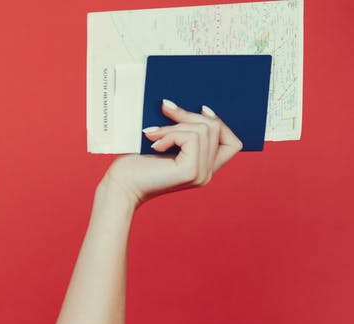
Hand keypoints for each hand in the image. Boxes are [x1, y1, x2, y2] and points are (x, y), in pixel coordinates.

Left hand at [99, 99, 243, 208]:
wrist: (120, 186)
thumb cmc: (135, 165)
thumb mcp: (166, 144)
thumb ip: (184, 132)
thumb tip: (200, 107)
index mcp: (204, 168)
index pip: (233, 144)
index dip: (221, 123)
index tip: (201, 109)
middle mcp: (207, 173)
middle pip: (216, 129)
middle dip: (188, 115)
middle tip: (164, 111)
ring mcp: (201, 174)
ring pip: (204, 130)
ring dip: (175, 126)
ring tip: (153, 133)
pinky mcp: (191, 171)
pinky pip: (191, 137)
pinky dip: (171, 134)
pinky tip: (154, 144)